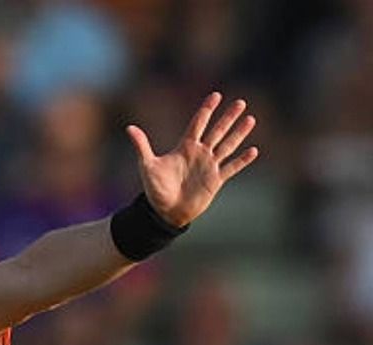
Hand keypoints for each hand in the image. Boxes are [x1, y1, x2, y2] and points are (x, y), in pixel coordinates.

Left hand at [126, 92, 258, 227]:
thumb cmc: (155, 189)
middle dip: (228, 117)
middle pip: (216, 131)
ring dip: (239, 133)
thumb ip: (142, 146)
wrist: (165, 211)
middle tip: (241, 102)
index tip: (216, 95)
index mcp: (184, 147)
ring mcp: (209, 166)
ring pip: (227, 145)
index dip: (206, 110)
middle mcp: (199, 153)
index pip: (197, 124)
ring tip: (250, 119)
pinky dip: (242, 160)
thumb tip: (129, 128)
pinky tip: (253, 150)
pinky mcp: (215, 180)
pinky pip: (231, 168)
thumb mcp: (147, 165)